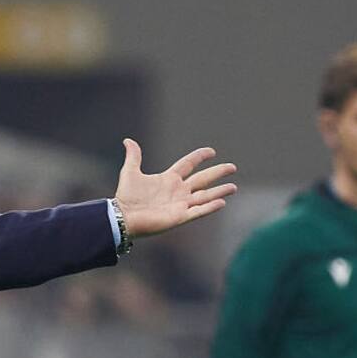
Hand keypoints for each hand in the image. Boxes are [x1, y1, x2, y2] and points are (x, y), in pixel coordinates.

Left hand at [114, 138, 235, 237]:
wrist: (123, 217)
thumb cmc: (126, 197)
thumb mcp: (130, 173)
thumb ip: (134, 156)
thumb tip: (128, 140)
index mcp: (168, 179)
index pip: (188, 164)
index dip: (199, 157)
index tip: (211, 151)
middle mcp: (178, 191)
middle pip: (202, 180)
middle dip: (217, 173)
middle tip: (232, 167)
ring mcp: (180, 205)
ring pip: (205, 196)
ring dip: (219, 191)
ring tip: (233, 187)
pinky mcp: (179, 217)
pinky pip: (198, 211)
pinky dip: (209, 207)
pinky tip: (222, 202)